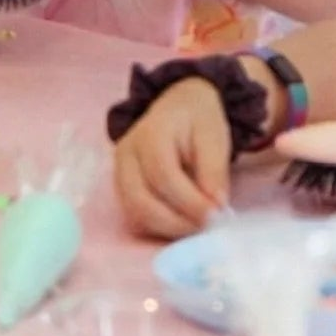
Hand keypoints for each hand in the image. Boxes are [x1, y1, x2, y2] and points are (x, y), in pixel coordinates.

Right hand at [113, 77, 235, 238]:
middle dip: (175, 221)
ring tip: (197, 227)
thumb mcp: (214, 136)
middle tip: (206, 228)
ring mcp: (119, 172)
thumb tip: (216, 205)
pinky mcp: (122, 187)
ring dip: (167, 228)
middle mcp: (126, 154)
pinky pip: (135, 215)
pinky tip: (182, 223)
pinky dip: (159, 226)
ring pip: (134, 212)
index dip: (189, 201)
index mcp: (149, 133)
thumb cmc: (198, 120)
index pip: (163, 175)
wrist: (178, 107)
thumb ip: (214, 170)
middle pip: (140, 199)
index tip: (216, 215)